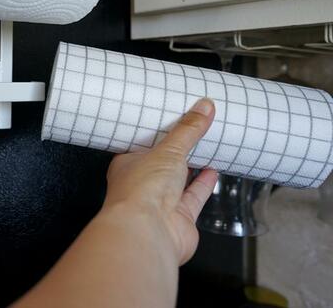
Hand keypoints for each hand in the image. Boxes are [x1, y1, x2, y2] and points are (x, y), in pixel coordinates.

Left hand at [102, 97, 218, 264]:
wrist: (147, 232)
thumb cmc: (141, 192)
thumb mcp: (167, 150)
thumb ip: (187, 130)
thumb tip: (203, 107)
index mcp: (127, 165)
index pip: (141, 145)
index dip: (154, 134)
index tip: (169, 120)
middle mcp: (141, 184)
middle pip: (160, 164)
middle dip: (174, 151)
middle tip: (191, 131)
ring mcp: (160, 203)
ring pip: (177, 182)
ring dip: (190, 168)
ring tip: (204, 148)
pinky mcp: (179, 218)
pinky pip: (193, 197)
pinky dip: (203, 185)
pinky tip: (212, 172)